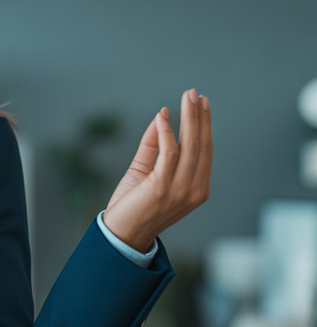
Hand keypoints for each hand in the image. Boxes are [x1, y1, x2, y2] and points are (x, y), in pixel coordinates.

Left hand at [103, 89, 211, 252]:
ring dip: (188, 118)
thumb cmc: (134, 205)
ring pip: (190, 146)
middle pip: (201, 145)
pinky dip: (167, 132)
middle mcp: (195, 189)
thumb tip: (161, 117)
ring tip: (186, 97)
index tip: (201, 103)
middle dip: (200, 116)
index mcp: (197, 187)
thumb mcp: (145, 170)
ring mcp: (181, 189)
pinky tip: (163, 116)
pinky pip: (169, 154)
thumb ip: (153, 146)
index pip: (205, 150)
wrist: (121, 233)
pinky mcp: (162, 186)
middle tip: (195, 93)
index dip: (205, 125)